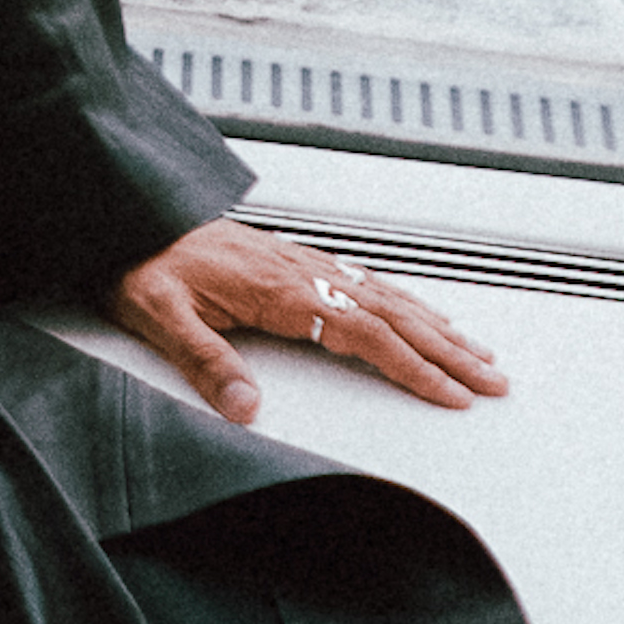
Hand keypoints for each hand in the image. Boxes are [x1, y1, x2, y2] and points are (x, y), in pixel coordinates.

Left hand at [107, 215, 503, 424]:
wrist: (129, 215)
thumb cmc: (143, 263)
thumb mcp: (160, 316)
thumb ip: (205, 362)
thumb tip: (246, 408)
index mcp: (279, 287)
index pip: (364, 332)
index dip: (411, 365)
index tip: (451, 392)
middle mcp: (302, 271)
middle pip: (392, 314)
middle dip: (448, 350)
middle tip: (494, 379)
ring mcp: (305, 264)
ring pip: (387, 296)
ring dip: (437, 326)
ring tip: (480, 352)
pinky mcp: (298, 263)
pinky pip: (367, 283)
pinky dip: (407, 302)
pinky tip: (423, 313)